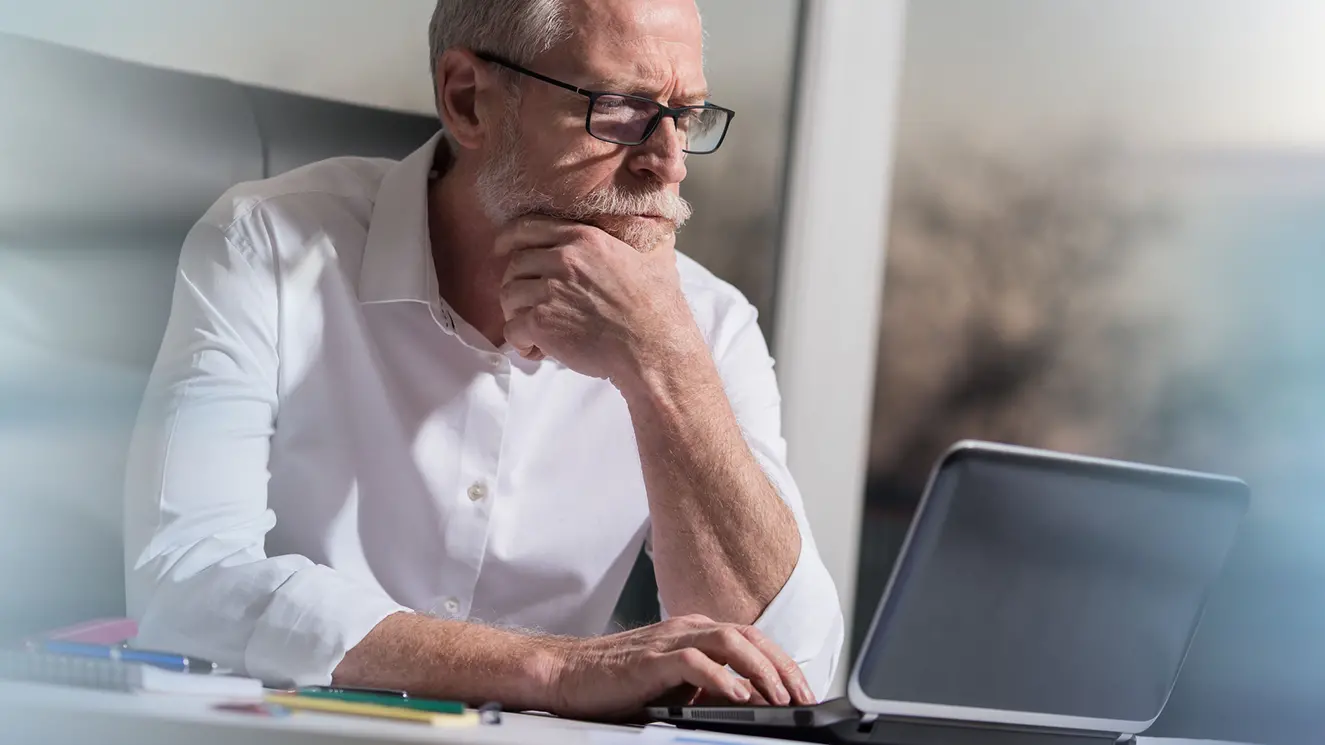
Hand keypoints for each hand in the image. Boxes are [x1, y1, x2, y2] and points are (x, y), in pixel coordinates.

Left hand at [496, 215, 704, 383]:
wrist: (655, 347)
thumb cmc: (659, 308)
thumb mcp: (654, 257)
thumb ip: (640, 237)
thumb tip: (654, 223)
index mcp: (584, 238)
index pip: (527, 227)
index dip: (509, 240)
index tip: (502, 250)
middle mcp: (563, 259)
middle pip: (514, 265)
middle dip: (517, 286)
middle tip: (529, 306)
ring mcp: (550, 290)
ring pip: (508, 295)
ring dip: (516, 314)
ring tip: (534, 330)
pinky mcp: (542, 322)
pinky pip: (511, 329)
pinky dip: (519, 342)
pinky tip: (536, 350)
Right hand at [544, 614, 814, 720]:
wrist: (567, 673)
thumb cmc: (616, 679)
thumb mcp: (673, 684)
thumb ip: (707, 687)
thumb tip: (747, 702)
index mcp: (695, 632)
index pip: (751, 639)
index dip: (782, 662)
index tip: (803, 690)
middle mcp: (687, 629)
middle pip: (749, 636)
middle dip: (782, 666)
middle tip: (804, 696)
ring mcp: (669, 640)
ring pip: (729, 641)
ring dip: (760, 669)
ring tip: (779, 696)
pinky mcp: (651, 659)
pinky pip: (694, 662)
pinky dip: (721, 678)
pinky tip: (738, 694)